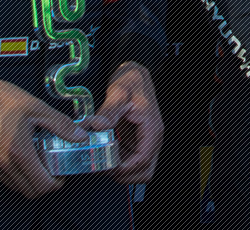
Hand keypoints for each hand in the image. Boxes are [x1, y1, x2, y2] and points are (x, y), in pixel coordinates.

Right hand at [0, 77, 84, 197]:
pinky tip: (16, 153)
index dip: (55, 184)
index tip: (60, 173)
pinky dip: (12, 172)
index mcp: (19, 152)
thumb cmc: (3, 99)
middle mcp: (1, 164)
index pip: (41, 186)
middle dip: (43, 184)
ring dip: (27, 179)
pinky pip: (0, 177)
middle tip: (50, 167)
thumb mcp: (37, 108)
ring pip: (14, 186)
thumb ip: (61, 125)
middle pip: (28, 191)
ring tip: (33, 157)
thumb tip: (81, 137)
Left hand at [89, 61, 163, 182]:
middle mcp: (151, 138)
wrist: (134, 74)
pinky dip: (119, 163)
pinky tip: (104, 153)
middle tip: (104, 167)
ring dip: (122, 172)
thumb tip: (97, 126)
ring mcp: (145, 140)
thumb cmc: (132, 81)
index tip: (105, 166)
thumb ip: (108, 111)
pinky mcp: (136, 141)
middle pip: (145, 171)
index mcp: (151, 128)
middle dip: (124, 175)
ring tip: (103, 162)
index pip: (143, 160)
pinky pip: (131, 161)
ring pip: (139, 170)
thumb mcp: (119, 93)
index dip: (124, 168)